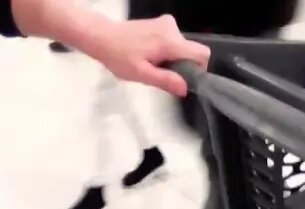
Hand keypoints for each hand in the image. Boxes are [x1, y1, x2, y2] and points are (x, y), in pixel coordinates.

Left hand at [12, 0, 208, 96]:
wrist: (102, 37)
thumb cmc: (118, 56)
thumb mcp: (141, 74)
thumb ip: (165, 80)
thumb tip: (184, 88)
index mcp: (170, 41)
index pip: (201, 54)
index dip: (197, 69)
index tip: (181, 78)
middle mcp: (173, 29)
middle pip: (191, 51)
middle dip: (180, 65)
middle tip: (158, 73)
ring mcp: (167, 24)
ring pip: (182, 48)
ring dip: (170, 59)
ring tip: (149, 64)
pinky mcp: (161, 23)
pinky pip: (173, 41)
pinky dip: (165, 51)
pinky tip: (148, 55)